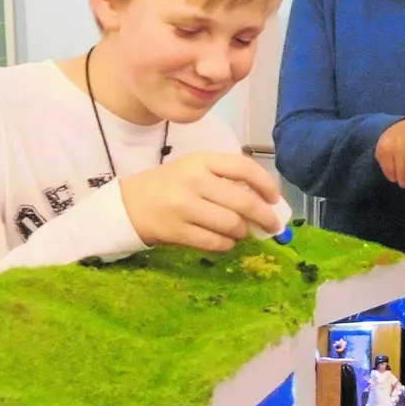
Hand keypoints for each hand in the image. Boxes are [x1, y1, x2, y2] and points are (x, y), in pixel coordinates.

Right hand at [119, 152, 283, 250]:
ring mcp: (185, 207)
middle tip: (272, 224)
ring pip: (232, 225)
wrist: (130, 203)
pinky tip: (226, 240)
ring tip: (242, 231)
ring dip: (244, 232)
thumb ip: (225, 178)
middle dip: (265, 216)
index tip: (274, 198)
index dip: (265, 184)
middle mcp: (195, 181)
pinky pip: (215, 242)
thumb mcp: (195, 168)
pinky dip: (227, 244)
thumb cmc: (170, 184)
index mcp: (201, 160)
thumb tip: (263, 200)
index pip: (244, 167)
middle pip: (243, 201)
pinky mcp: (178, 231)